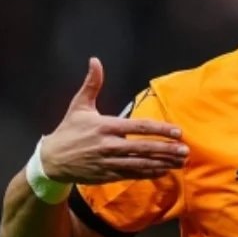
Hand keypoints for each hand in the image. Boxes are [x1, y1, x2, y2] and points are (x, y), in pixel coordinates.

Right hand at [39, 58, 187, 182]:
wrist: (52, 161)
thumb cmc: (68, 131)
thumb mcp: (79, 106)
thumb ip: (92, 84)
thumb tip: (95, 60)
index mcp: (105, 126)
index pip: (139, 127)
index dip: (160, 130)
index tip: (178, 131)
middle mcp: (109, 145)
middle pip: (144, 148)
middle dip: (166, 149)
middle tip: (185, 150)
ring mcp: (109, 162)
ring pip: (141, 164)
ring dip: (162, 163)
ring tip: (180, 161)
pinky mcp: (108, 175)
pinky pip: (133, 175)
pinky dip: (149, 173)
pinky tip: (164, 171)